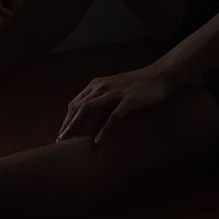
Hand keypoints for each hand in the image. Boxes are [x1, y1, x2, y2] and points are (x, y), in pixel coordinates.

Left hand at [56, 67, 178, 146]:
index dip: (66, 119)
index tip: (61, 134)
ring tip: (69, 142)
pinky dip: (103, 131)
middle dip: (66, 125)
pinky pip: (111, 118)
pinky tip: (97, 142)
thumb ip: (101, 104)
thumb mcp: (115, 91)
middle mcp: (102, 87)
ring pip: (88, 110)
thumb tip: (88, 123)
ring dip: (76, 127)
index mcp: (97, 84)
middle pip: (77, 107)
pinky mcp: (127, 101)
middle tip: (59, 142)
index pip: (75, 103)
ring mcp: (114, 93)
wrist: (160, 76)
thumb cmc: (137, 86)